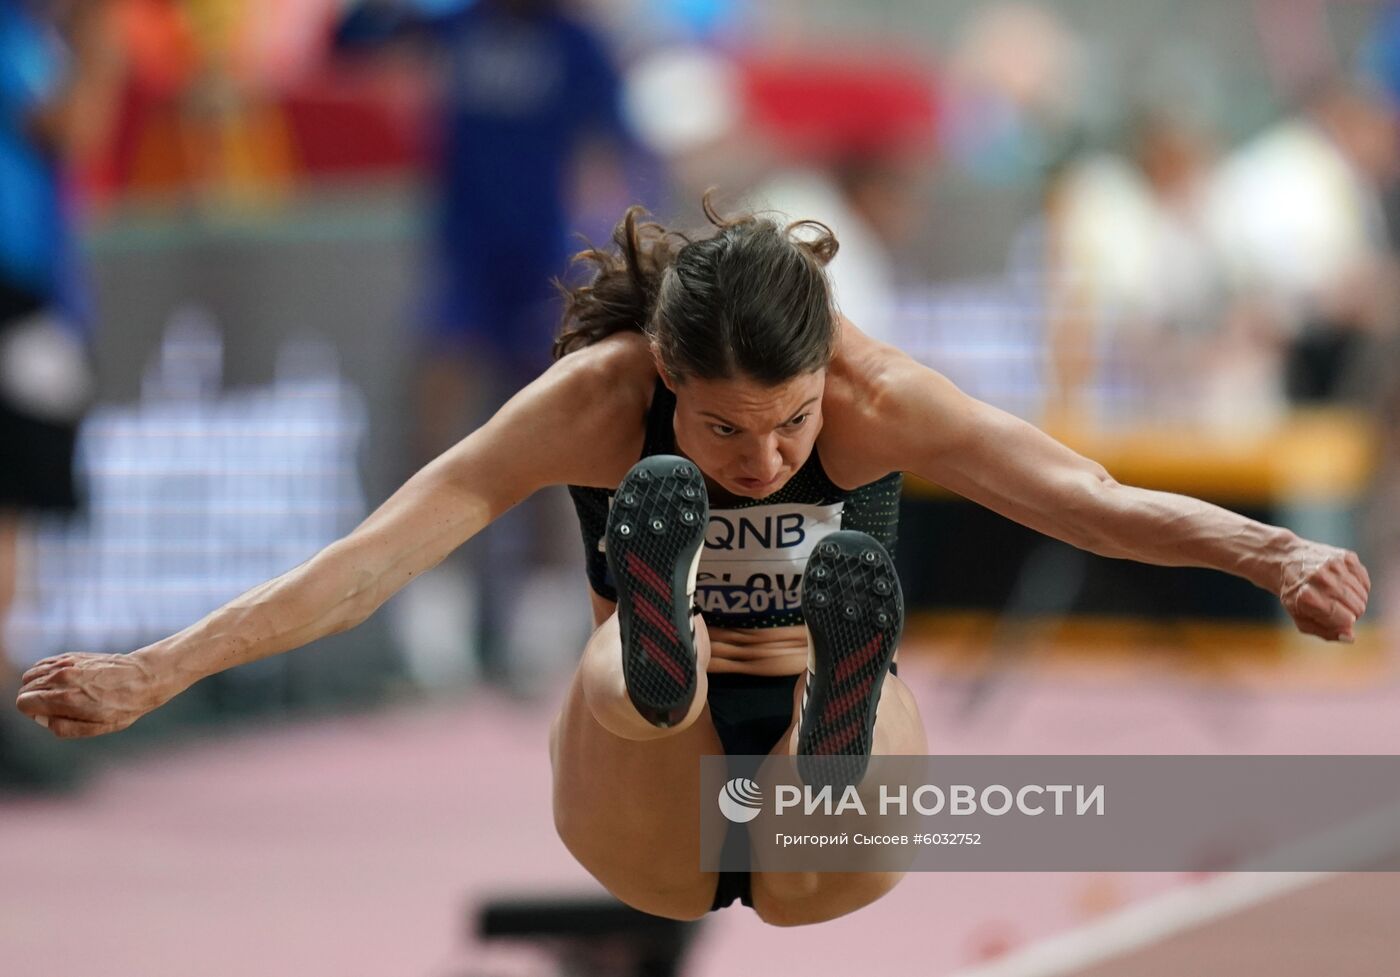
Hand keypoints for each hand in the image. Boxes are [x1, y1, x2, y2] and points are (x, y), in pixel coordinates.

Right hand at [14, 652, 169, 737]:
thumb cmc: (124, 706)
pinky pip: (44, 663)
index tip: (50, 715)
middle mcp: (63, 678)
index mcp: (67, 698)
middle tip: (59, 706)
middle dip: (35, 700)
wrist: (145, 677)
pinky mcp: (73, 656)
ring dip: (38, 685)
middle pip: (25, 689)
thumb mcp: (98, 727)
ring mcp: (68, 664)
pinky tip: (60, 681)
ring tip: (59, 693)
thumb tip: (43, 719)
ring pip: (31, 674)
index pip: (23, 703)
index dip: (33, 713)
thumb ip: (65, 727)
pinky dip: (45, 672)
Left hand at [1278, 541, 1370, 641]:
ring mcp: (1335, 565)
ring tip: (1338, 596)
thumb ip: (1325, 632)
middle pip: (1359, 608)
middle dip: (1352, 613)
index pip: (1346, 619)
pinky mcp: (1345, 556)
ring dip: (1355, 600)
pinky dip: (1359, 587)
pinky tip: (1344, 585)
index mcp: (1308, 596)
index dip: (1345, 623)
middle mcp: (1321, 579)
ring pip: (1364, 595)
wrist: (1285, 561)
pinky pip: (1365, 580)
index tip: (1336, 618)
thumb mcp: (1300, 617)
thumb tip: (1350, 637)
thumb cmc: (1294, 594)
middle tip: (1337, 607)